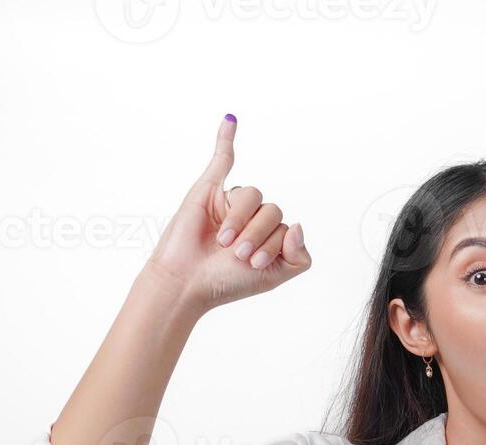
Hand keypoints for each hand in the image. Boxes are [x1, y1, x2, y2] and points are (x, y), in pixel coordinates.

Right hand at [145, 114, 311, 312]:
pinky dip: (226, 138)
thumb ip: (298, 258)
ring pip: (254, 195)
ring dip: (241, 221)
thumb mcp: (273, 277)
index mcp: (269, 236)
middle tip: (239, 254)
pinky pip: (223, 158)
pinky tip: (230, 120)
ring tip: (223, 241)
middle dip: (258, 234)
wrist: (187, 282)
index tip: (254, 265)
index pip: (288, 228)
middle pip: (273, 210)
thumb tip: (298, 226)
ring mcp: (231, 203)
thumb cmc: (225, 282)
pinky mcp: (209, 189)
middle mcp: (252, 218)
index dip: (275, 246)